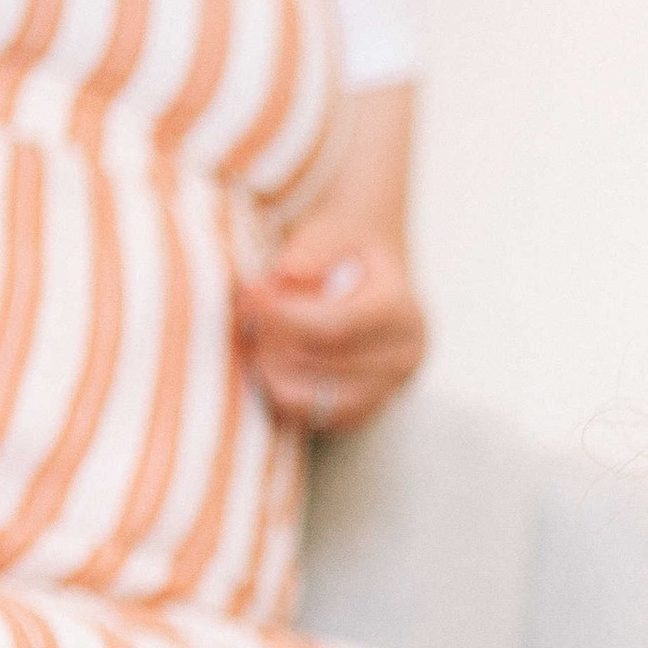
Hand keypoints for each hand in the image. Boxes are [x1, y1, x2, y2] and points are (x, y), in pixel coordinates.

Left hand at [234, 219, 424, 435]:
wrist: (375, 267)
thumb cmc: (349, 244)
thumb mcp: (337, 228)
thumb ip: (313, 248)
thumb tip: (287, 274)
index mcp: (403, 311)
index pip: (337, 327)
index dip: (284, 316)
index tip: (249, 297)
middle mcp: (405, 357)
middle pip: (322, 364)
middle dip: (271, 341)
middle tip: (242, 314)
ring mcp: (390, 390)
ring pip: (315, 400)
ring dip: (272, 372)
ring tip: (252, 339)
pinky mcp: (368, 410)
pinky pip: (315, 419)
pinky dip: (283, 396)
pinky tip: (268, 363)